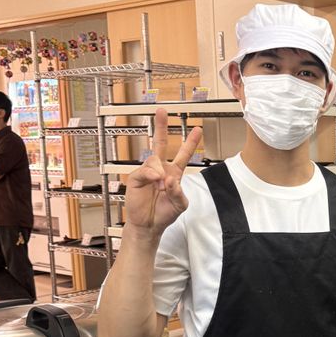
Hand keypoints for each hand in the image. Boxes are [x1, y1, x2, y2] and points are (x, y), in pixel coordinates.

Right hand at [124, 107, 201, 237]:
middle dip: (161, 126)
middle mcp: (160, 169)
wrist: (150, 225)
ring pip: (153, 159)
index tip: (198, 129)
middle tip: (162, 111)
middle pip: (160, 143)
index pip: (183, 154)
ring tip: (161, 184)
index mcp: (173, 173)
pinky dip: (151, 175)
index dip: (190, 142)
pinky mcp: (137, 178)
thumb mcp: (180, 204)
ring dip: (159, 170)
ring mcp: (148, 172)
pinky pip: (144, 170)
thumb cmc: (165, 214)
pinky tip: (155, 181)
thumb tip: (170, 179)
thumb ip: (179, 191)